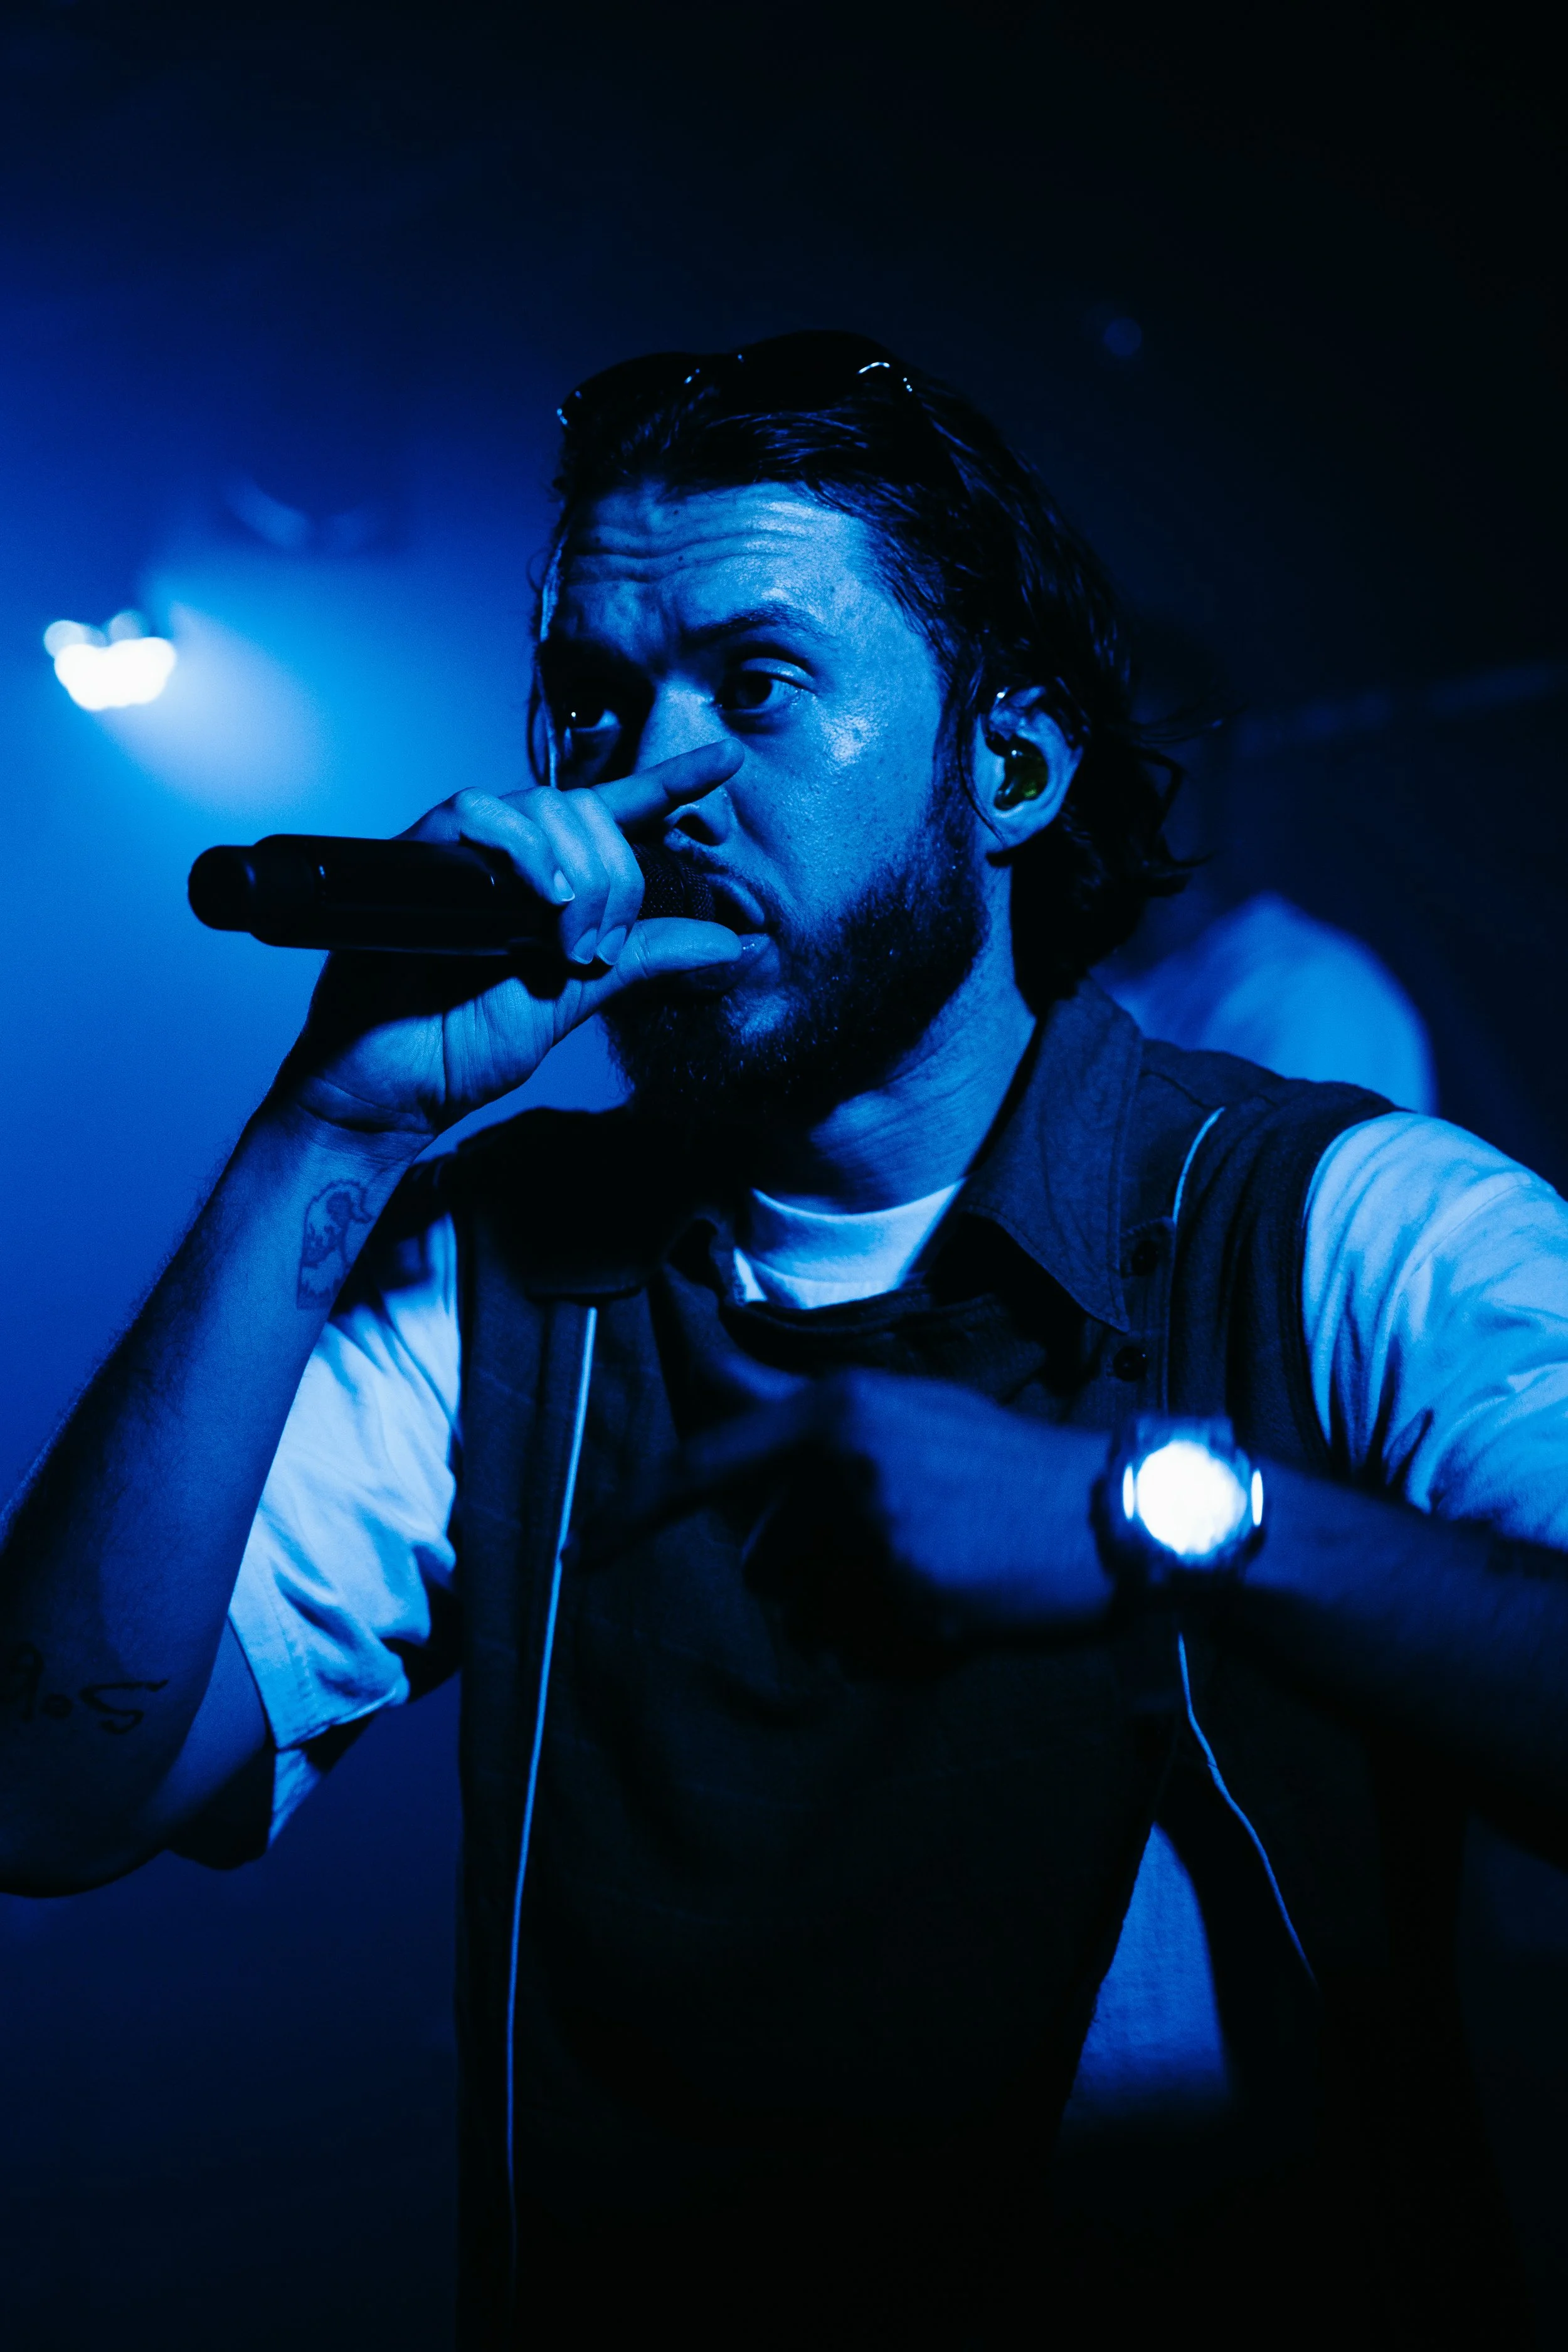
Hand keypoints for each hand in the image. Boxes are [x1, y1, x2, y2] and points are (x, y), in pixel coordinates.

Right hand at [277, 740, 751, 1142]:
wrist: (386, 1086)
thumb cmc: (459, 1045)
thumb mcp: (575, 1000)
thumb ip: (644, 961)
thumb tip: (731, 943)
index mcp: (550, 886)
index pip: (618, 815)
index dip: (672, 784)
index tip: (727, 761)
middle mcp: (510, 860)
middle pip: (589, 812)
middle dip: (614, 879)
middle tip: (596, 949)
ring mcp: (464, 855)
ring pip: (542, 807)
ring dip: (576, 871)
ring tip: (567, 940)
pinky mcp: (416, 857)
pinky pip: (474, 813)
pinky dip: (520, 847)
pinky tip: (542, 896)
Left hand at [586, 1370, 1112, 1647]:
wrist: (1120, 1514)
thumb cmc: (1016, 1470)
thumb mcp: (914, 1418)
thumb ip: (823, 1435)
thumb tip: (741, 1461)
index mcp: (839, 1409)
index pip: (706, 1467)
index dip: (633, 1513)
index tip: (578, 1553)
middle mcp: (842, 1463)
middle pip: (766, 1566)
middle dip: (817, 1579)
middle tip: (915, 1551)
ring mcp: (875, 1531)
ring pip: (812, 1615)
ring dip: (860, 1614)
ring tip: (943, 1573)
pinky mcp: (910, 1594)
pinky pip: (866, 1646)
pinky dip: (903, 1642)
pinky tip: (964, 1605)